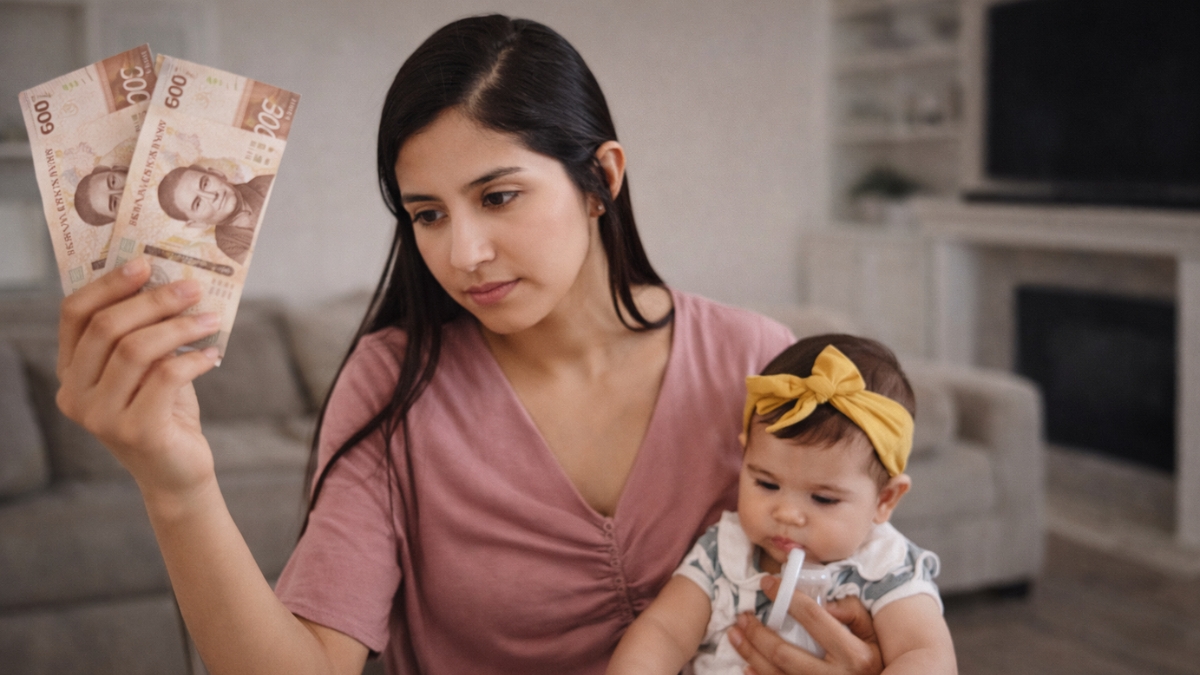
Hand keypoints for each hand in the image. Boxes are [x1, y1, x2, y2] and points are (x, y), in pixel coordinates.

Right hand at [56, 257, 221, 500]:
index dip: (108, 284)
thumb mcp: (147, 369)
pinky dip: (193, 358)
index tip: (145, 263)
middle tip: (192, 287)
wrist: (177, 473)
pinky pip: (166, 377)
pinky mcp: (136, 432)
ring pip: (136, 350)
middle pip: (107, 328)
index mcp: (71, 372)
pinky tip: (212, 353)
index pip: (74, 315)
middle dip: (153, 301)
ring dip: (179, 327)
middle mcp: (76, 395)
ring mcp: (101, 417)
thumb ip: (144, 334)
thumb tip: (171, 280)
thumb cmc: (164, 411)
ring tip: (210, 318)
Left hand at [727, 575, 882, 674]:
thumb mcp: (872, 633)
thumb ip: (850, 612)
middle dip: (757, 632)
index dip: (786, 597)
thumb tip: (821, 602)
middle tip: (743, 616)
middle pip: (784, 653)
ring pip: (775, 674)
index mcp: (855, 655)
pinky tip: (747, 663)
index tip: (768, 583)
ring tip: (735, 634)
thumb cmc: (877, 659)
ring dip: (750, 653)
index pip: (813, 619)